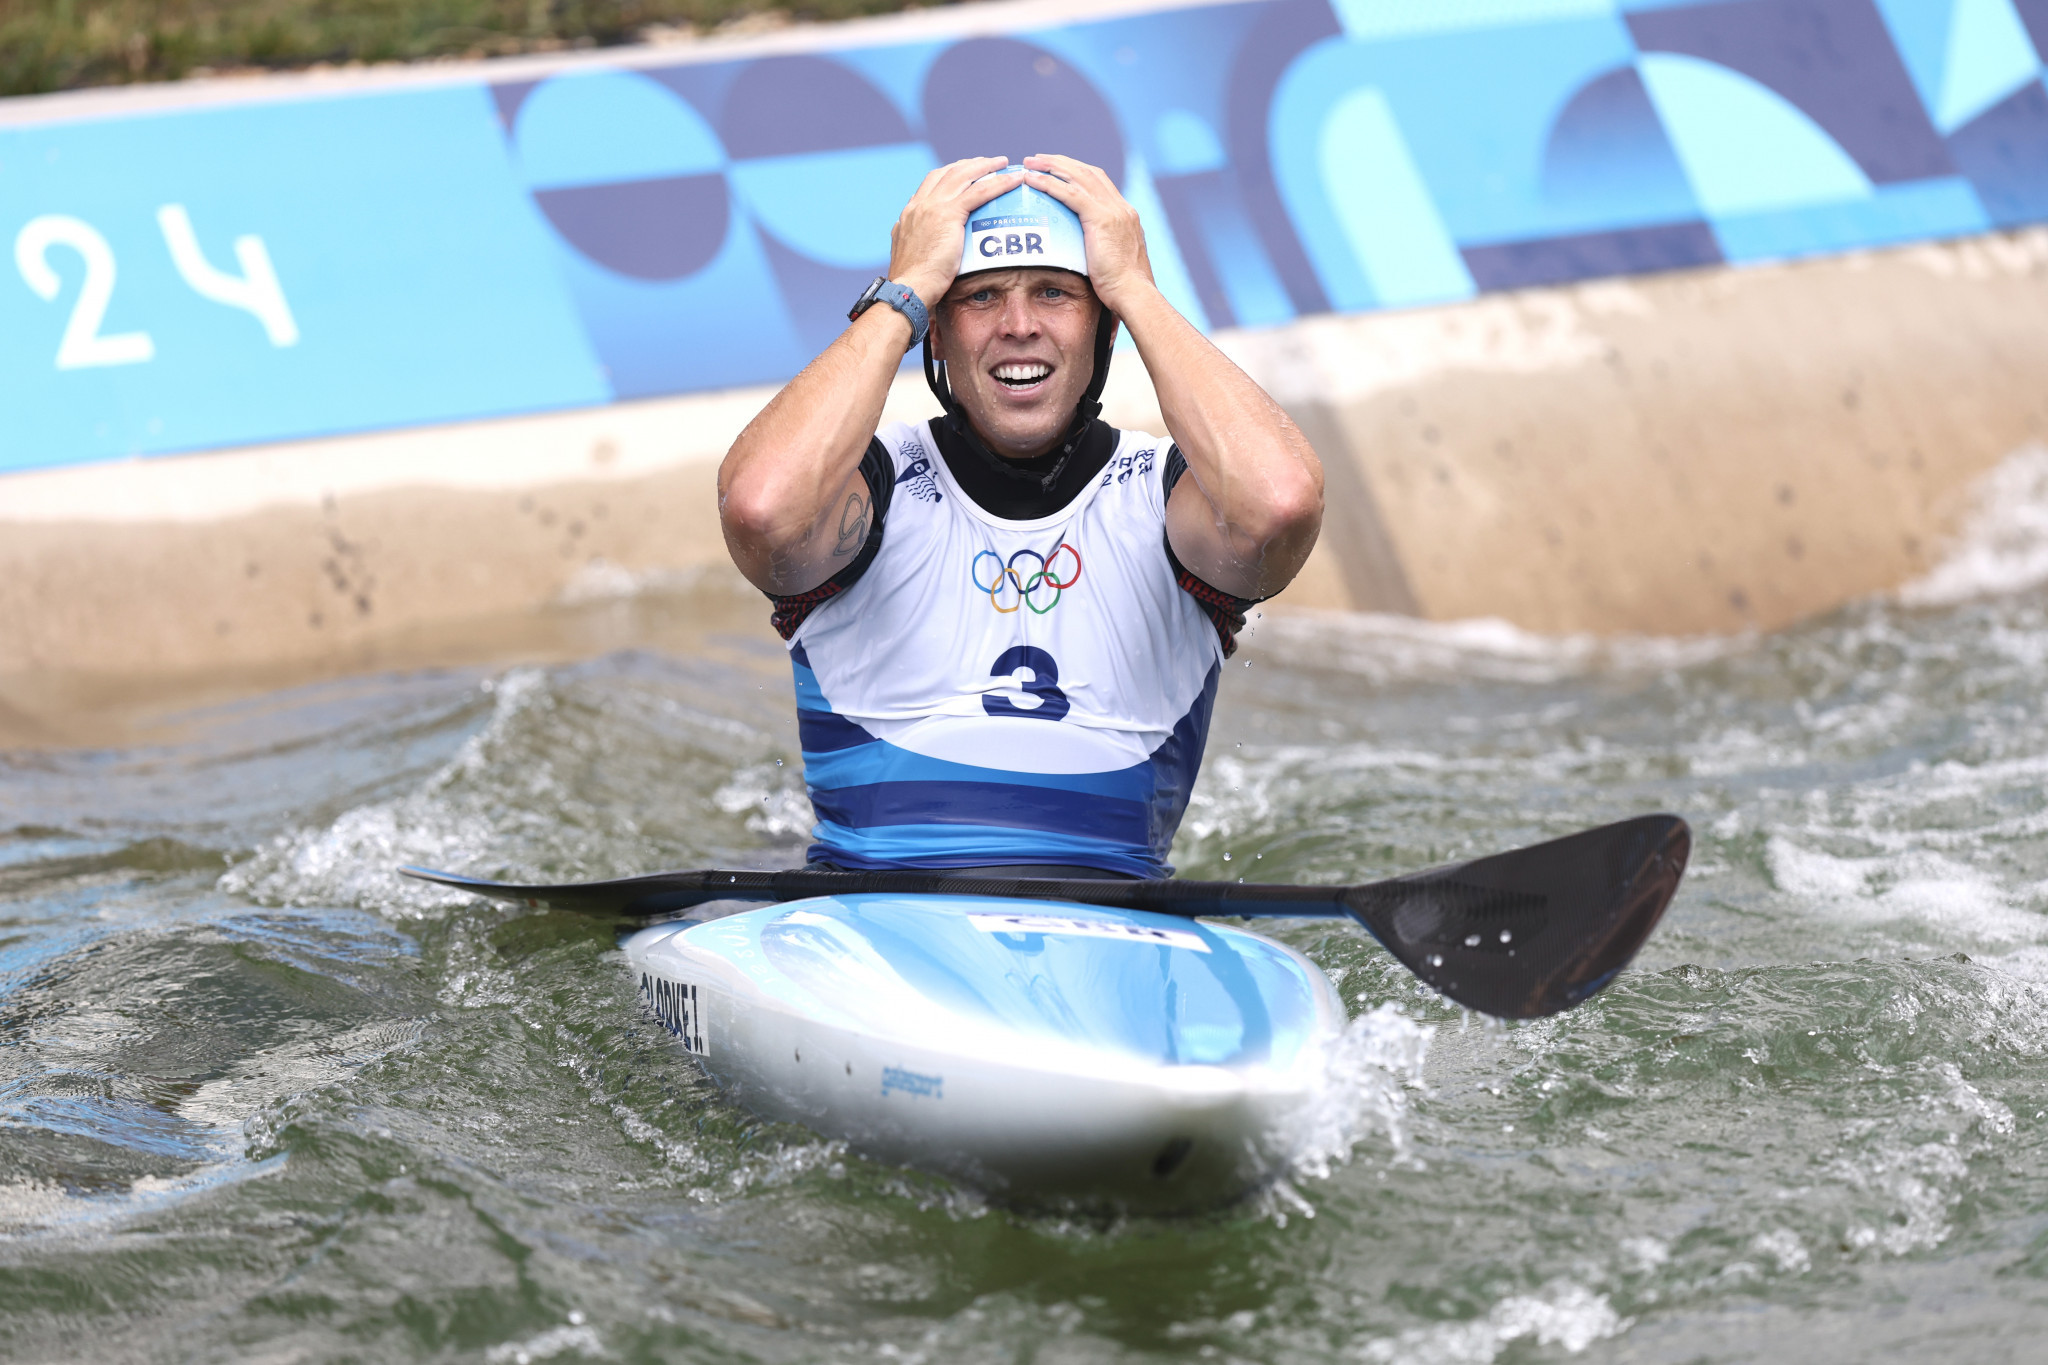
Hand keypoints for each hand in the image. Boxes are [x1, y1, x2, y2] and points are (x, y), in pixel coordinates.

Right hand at [887, 157, 1020, 308]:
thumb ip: (917, 240)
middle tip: (988, 163)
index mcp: (910, 213)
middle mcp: (919, 204)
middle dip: (970, 164)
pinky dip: (998, 183)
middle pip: (948, 172)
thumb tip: (921, 239)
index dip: (951, 173)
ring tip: (1003, 164)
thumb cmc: (913, 283)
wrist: (910, 287)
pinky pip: (979, 192)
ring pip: (963, 175)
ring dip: (986, 166)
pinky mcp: (948, 215)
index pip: (931, 182)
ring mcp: (933, 207)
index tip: (965, 172)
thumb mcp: (911, 254)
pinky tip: (1013, 180)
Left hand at [1020, 154, 1155, 312]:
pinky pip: (1071, 194)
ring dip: (1052, 166)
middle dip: (1061, 162)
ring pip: (1078, 176)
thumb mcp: (1114, 262)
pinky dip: (1049, 184)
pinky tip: (1032, 180)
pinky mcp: (1101, 219)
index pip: (1099, 182)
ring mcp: (1113, 210)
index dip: (1076, 171)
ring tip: (1029, 162)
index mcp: (1125, 214)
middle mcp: (1121, 207)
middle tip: (1037, 159)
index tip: (1057, 169)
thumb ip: (1103, 249)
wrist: (1134, 294)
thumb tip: (1088, 256)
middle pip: (1088, 172)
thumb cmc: (1124, 289)